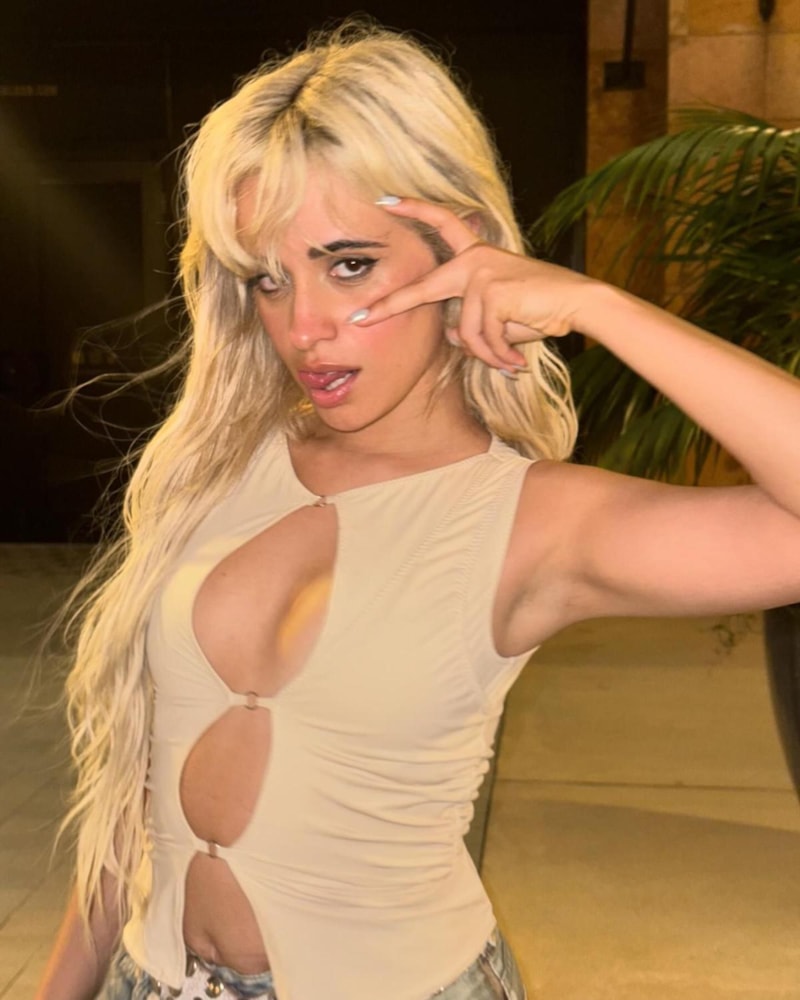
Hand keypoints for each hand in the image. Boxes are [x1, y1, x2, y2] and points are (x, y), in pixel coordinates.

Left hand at [351, 197, 598, 370]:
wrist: (577, 302)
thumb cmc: (542, 308)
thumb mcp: (500, 316)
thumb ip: (472, 321)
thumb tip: (452, 338)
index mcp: (476, 255)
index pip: (441, 224)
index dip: (414, 209)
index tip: (385, 201)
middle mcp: (474, 259)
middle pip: (422, 290)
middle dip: (390, 307)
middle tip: (360, 318)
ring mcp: (480, 274)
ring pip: (465, 333)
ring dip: (488, 354)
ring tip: (510, 362)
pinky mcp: (490, 293)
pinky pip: (481, 338)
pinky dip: (498, 355)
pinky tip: (514, 361)